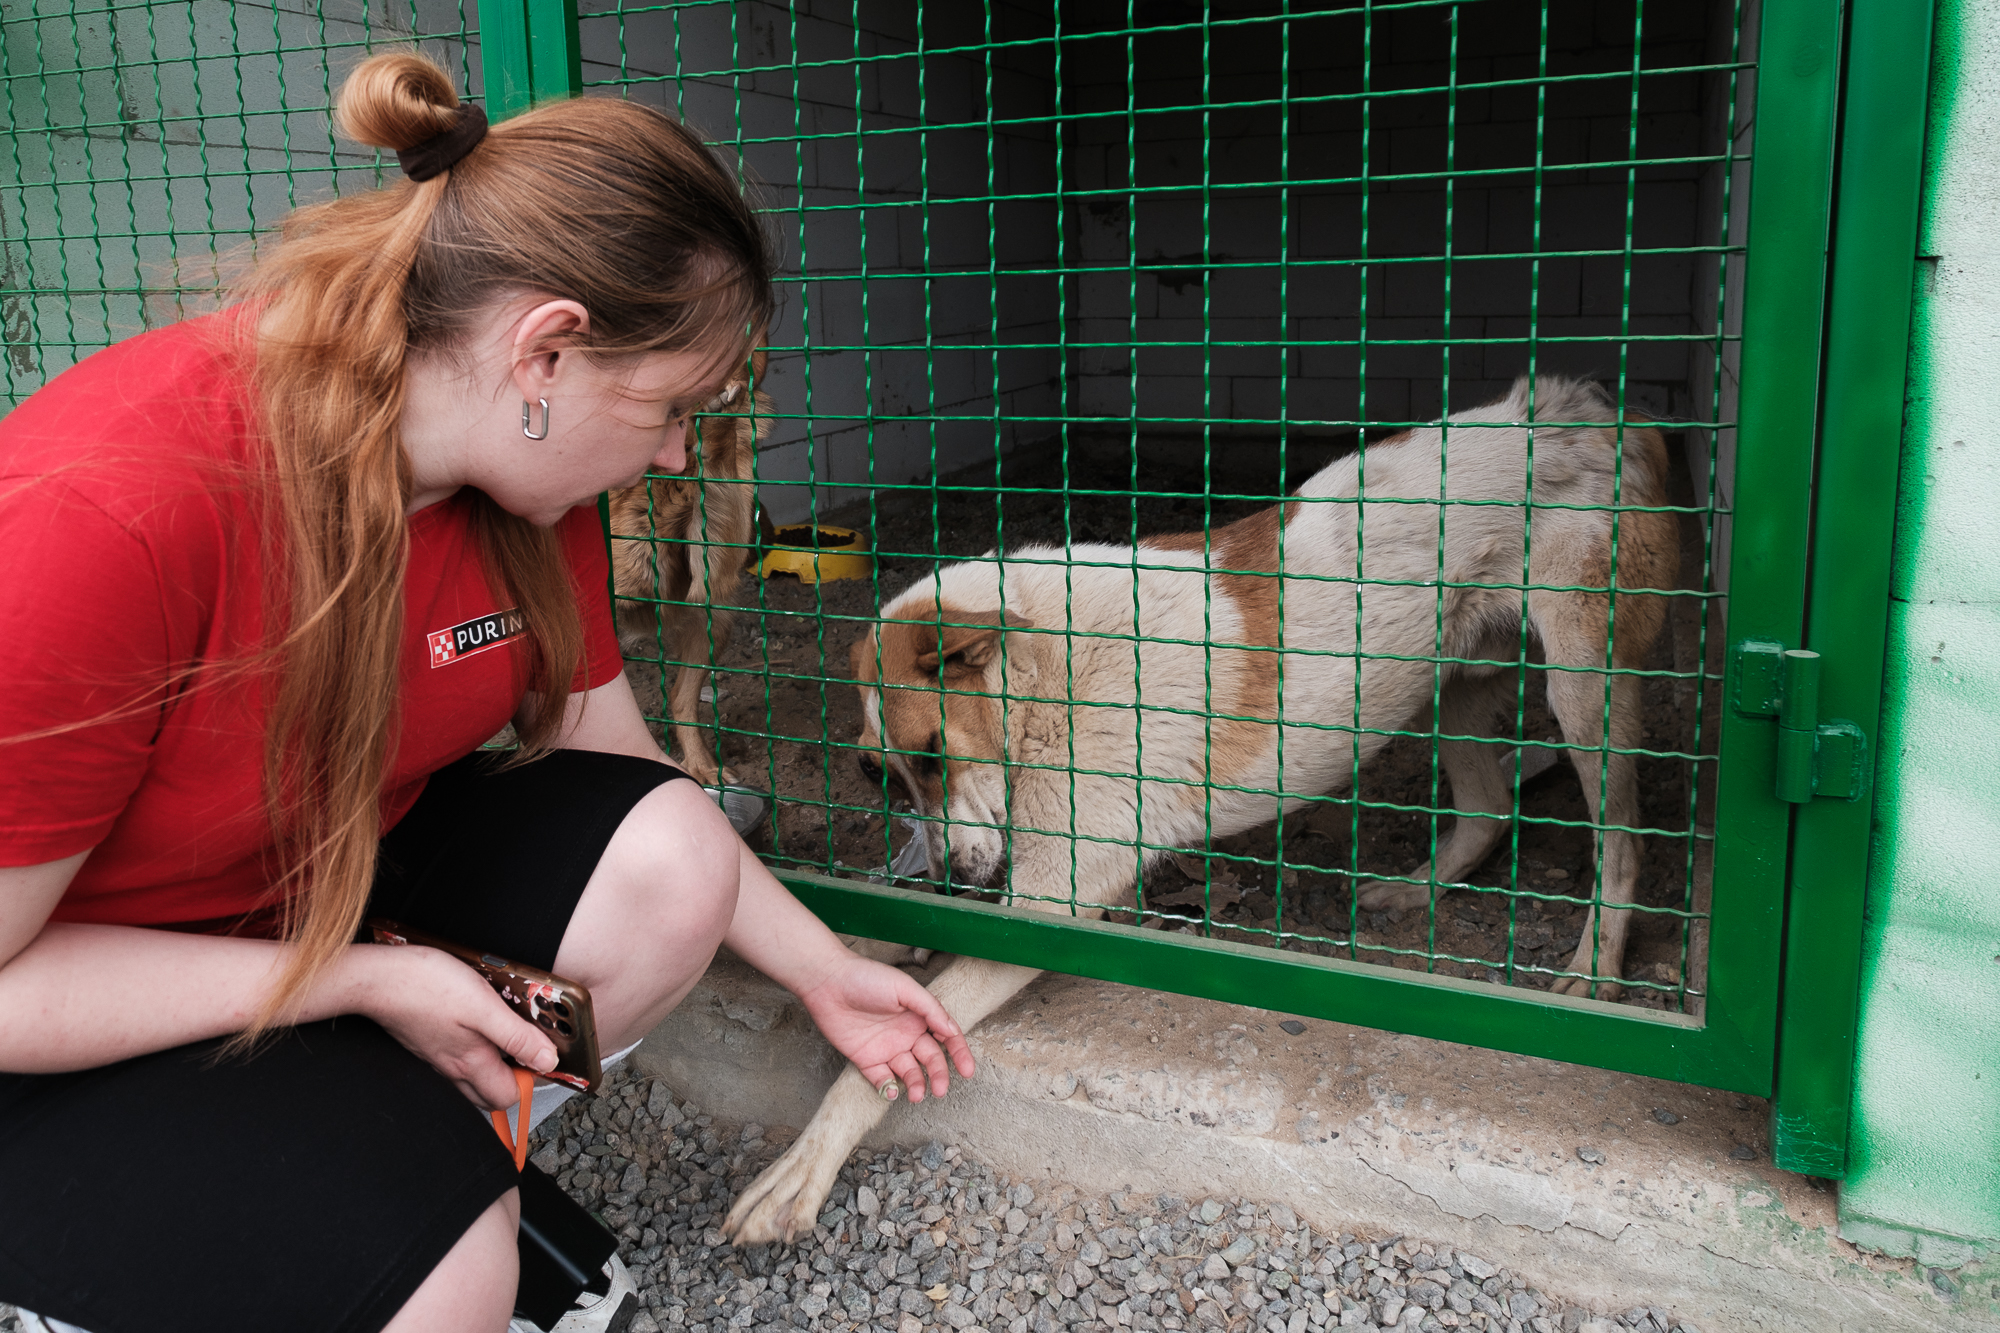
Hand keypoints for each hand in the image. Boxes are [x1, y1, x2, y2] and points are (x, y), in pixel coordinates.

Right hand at [350, 944, 557, 1110]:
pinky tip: (471, 1028)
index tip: (540, 1053)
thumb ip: (517, 1037)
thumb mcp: (484, 1007)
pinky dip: (469, 1053)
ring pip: (469, 1080)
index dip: (530, 1079)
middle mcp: (451, 1069)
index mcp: (470, 1063)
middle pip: (489, 1095)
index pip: (508, 1096)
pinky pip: (452, 1062)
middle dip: (511, 1080)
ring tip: (501, 1037)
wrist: (376, 978)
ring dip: (490, 1068)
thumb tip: (547, 1060)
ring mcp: (435, 1058)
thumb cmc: (426, 987)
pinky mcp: (424, 1044)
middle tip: (524, 1048)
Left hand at [794, 954, 975, 1102]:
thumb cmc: (867, 977)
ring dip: (916, 1085)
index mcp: (919, 1016)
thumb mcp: (905, 988)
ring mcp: (886, 1048)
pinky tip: (891, 1090)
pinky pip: (881, 1079)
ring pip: (908, 1073)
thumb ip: (931, 1010)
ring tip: (917, 1094)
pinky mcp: (866, 1059)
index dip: (959, 1054)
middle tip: (940, 1090)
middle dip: (938, 1075)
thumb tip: (951, 1031)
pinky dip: (888, 1088)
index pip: (946, 1038)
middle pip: (930, 1060)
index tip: (967, 1070)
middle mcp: (906, 1034)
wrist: (828, 982)